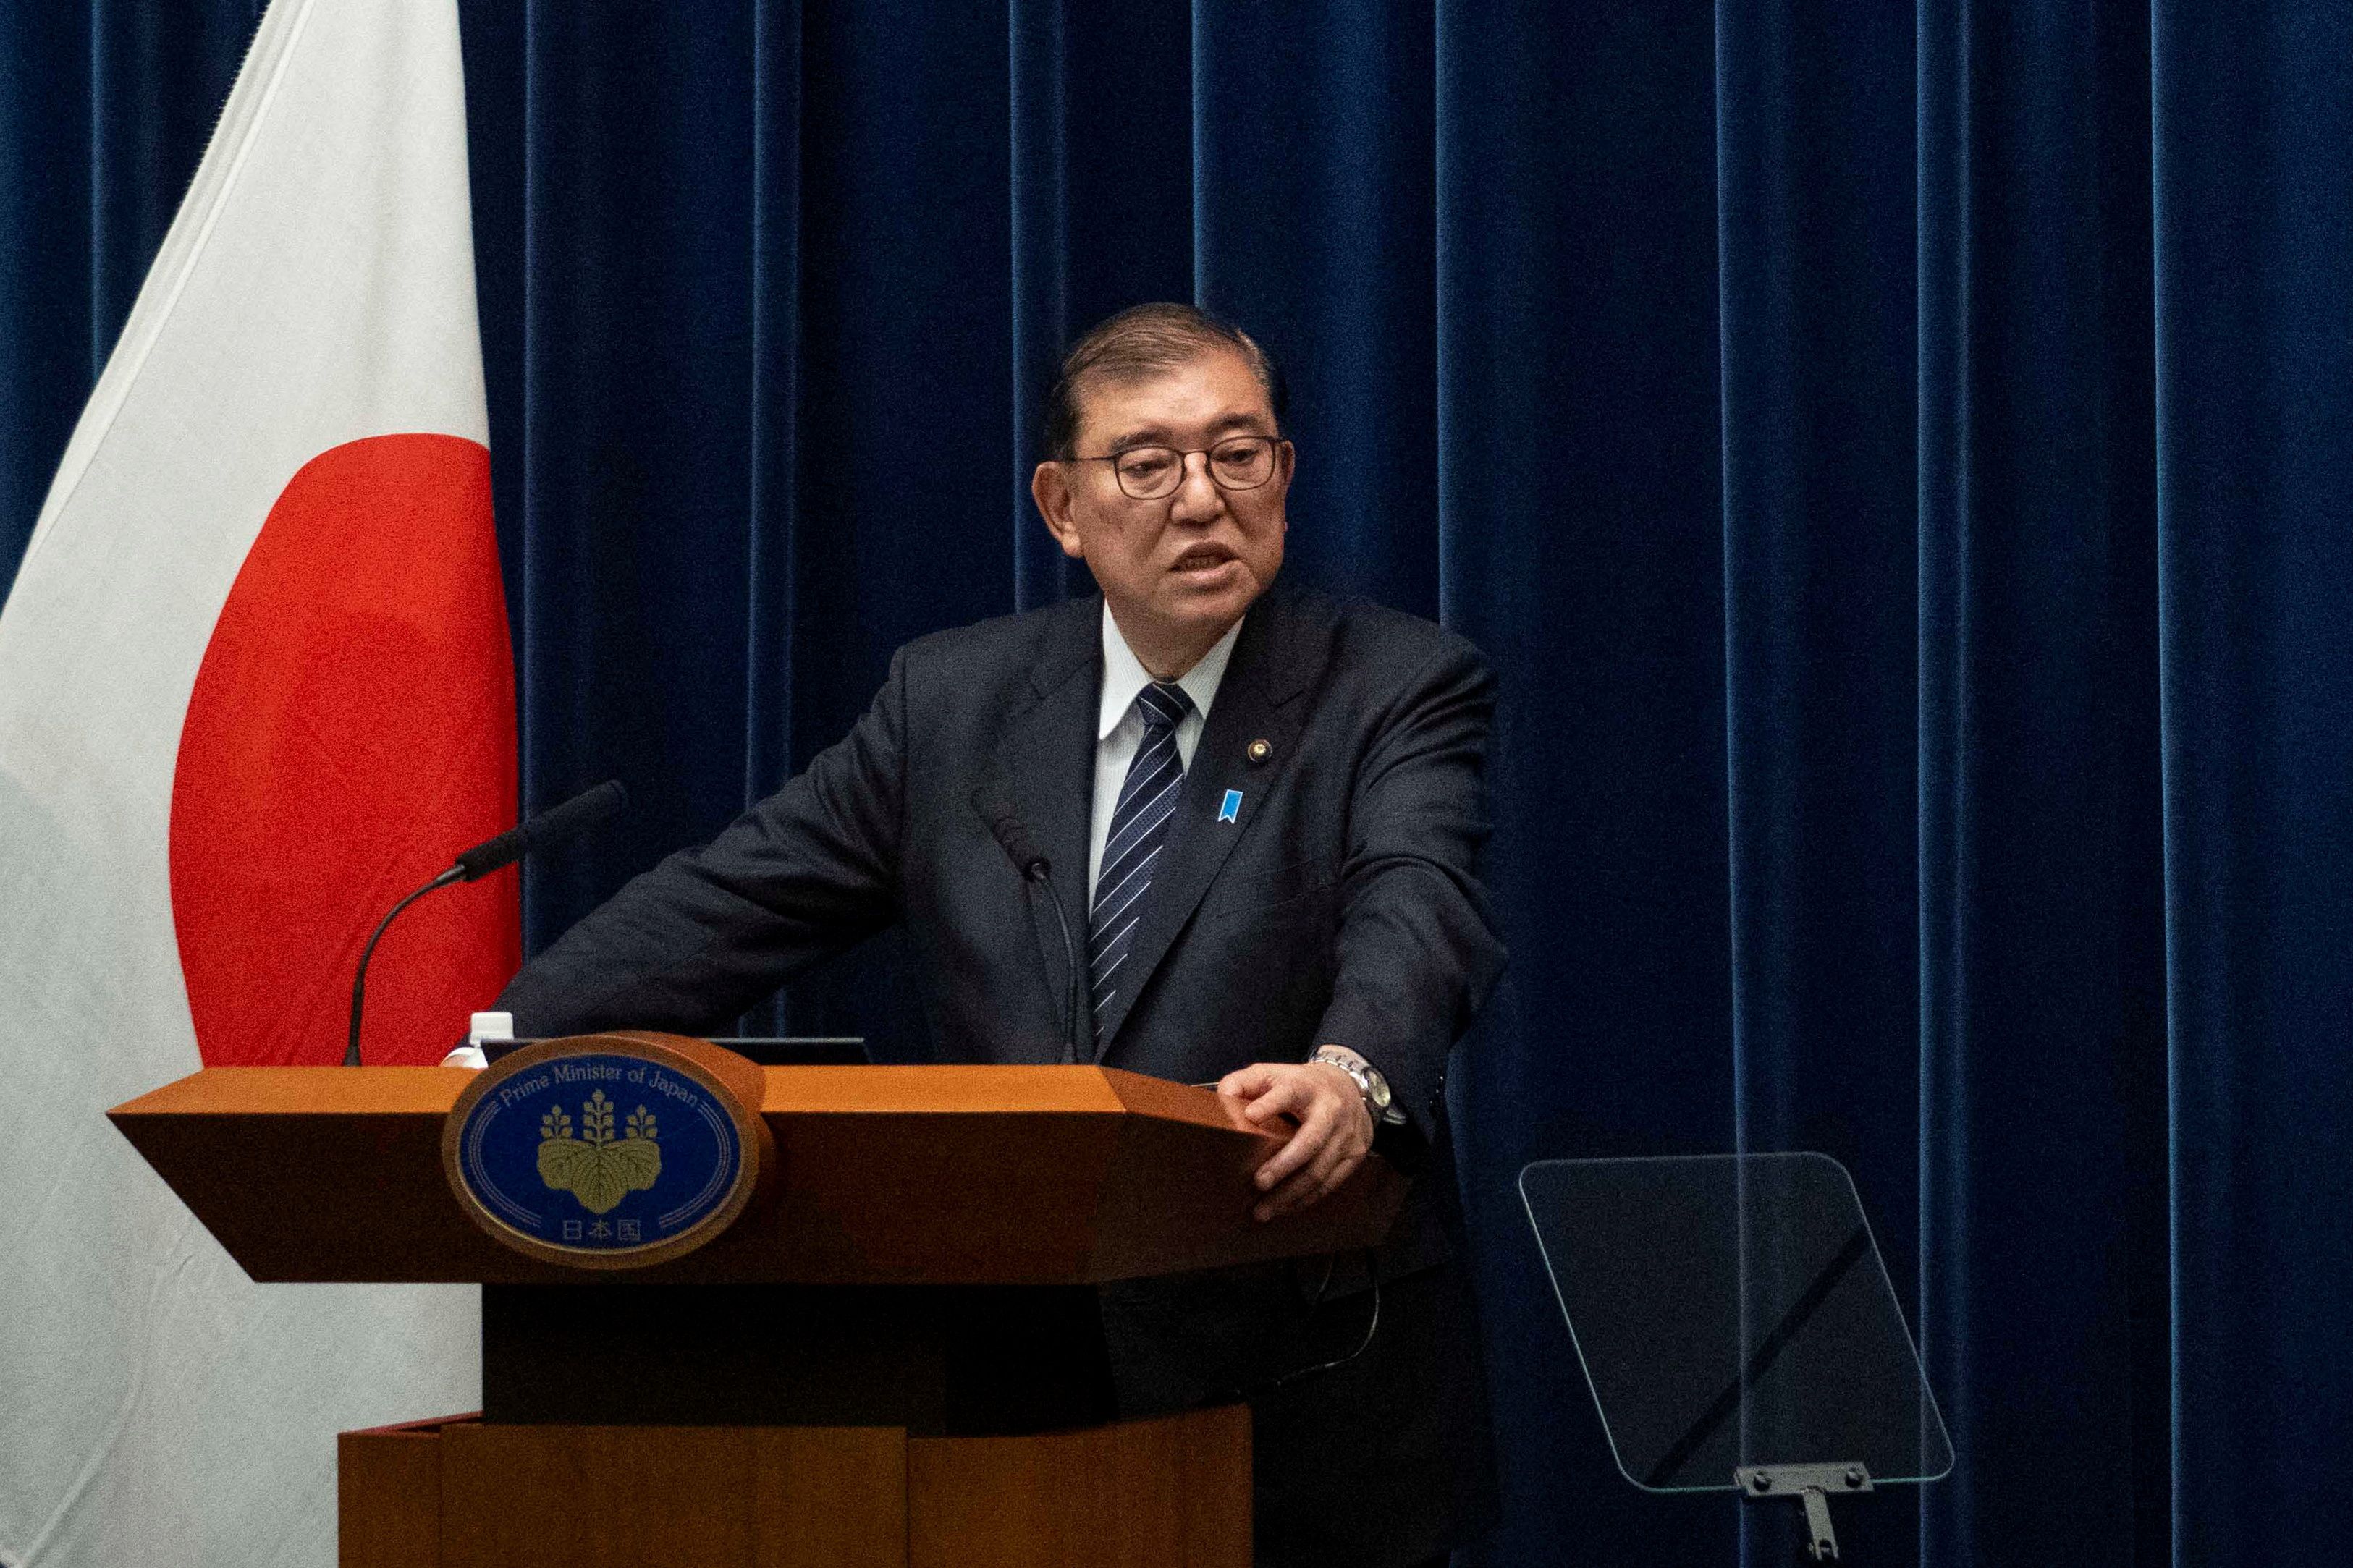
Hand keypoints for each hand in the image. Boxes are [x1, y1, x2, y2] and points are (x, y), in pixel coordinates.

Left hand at [1217, 1060, 1374, 1221]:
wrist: (1351, 1086)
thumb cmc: (1301, 1085)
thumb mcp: (1272, 1074)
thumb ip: (1243, 1083)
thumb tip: (1222, 1101)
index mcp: (1306, 1086)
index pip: (1289, 1092)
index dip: (1270, 1104)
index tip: (1250, 1115)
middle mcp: (1330, 1110)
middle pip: (1310, 1141)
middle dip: (1284, 1165)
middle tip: (1258, 1182)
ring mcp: (1346, 1134)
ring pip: (1320, 1170)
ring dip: (1290, 1194)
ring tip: (1263, 1210)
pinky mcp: (1355, 1154)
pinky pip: (1330, 1183)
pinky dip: (1306, 1199)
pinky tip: (1285, 1207)